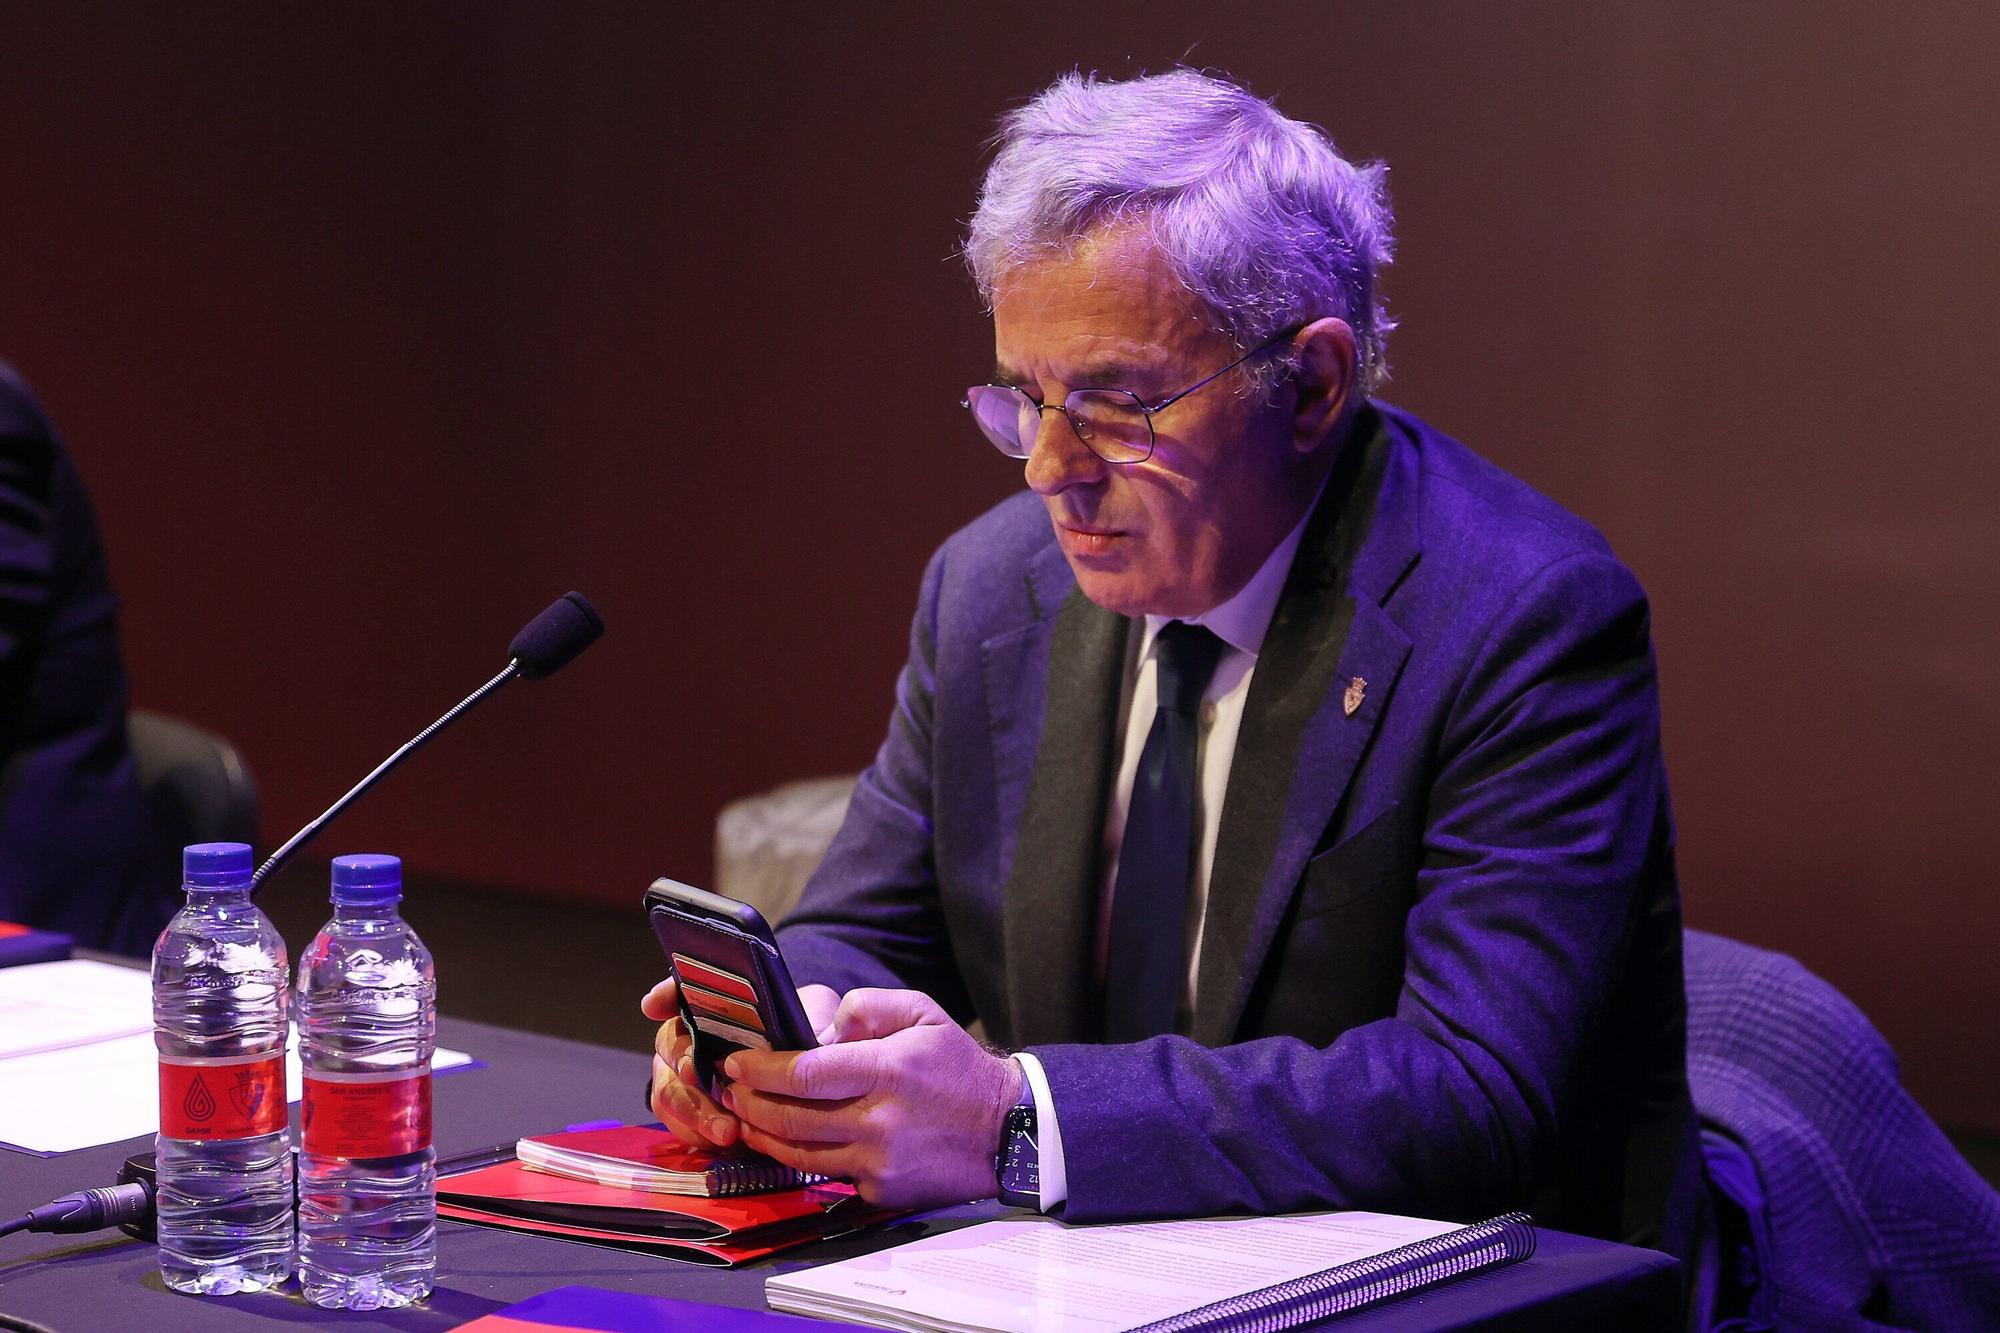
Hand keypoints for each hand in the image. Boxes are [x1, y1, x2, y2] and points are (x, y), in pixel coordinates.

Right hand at [641, 978, 842, 1149]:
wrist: (804, 1085)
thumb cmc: (802, 1038)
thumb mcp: (815, 1019)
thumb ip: (819, 1017)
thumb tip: (840, 1023)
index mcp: (717, 1004)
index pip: (682, 990)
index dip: (666, 994)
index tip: (655, 1005)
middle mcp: (692, 1036)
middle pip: (669, 1043)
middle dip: (680, 1057)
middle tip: (696, 1072)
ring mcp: (685, 1077)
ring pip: (670, 1089)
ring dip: (693, 1109)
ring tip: (725, 1129)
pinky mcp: (691, 1113)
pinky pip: (680, 1124)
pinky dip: (699, 1133)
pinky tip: (724, 1142)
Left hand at [718, 987, 1022, 1209]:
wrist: (1005, 1132)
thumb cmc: (956, 1067)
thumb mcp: (922, 1012)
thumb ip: (866, 1008)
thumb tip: (818, 1029)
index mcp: (888, 1071)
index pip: (804, 1073)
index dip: (761, 1069)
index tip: (737, 1062)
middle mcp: (880, 1121)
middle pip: (790, 1117)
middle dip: (748, 1101)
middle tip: (730, 1088)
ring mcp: (879, 1163)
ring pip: (797, 1152)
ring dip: (762, 1133)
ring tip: (745, 1114)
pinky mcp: (881, 1192)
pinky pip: (826, 1175)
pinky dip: (799, 1157)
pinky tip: (786, 1139)